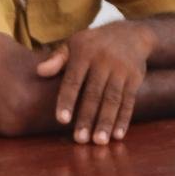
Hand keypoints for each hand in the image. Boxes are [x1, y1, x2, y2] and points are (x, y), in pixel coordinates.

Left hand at [36, 20, 151, 144]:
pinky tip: (118, 135)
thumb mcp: (74, 44)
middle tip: (80, 140)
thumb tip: (39, 71)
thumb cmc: (94, 43)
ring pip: (112, 100)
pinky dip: (123, 119)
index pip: (73, 80)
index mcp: (84, 53)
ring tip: (99, 141)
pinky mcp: (135, 78)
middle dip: (87, 118)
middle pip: (94, 94)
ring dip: (105, 122)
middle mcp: (104, 61)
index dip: (67, 100)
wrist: (132, 33)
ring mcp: (121, 70)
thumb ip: (57, 59)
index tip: (62, 120)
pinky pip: (129, 101)